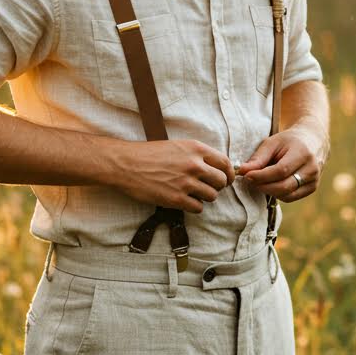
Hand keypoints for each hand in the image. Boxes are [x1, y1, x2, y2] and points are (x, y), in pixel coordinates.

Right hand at [109, 138, 234, 213]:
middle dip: (217, 186)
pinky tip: (184, 201)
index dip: (229, 174)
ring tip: (192, 194)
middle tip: (207, 188)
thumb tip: (216, 168)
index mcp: (196, 149)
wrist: (126, 164)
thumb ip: (197, 155)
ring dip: (205, 197)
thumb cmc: (149, 154)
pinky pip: (198, 208)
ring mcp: (186, 183)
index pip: (225, 163)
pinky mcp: (176, 199)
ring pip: (212, 196)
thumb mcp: (177, 146)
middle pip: (222, 181)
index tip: (226, 180)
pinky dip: (194, 207)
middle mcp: (194, 165)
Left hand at [235, 126, 325, 200]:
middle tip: (249, 180)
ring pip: (287, 195)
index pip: (281, 170)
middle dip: (263, 186)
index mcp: (303, 153)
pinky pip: (291, 197)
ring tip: (259, 181)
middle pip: (284, 186)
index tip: (246, 176)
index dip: (262, 176)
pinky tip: (270, 185)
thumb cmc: (289, 141)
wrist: (313, 140)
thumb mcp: (272, 143)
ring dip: (269, 191)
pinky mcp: (312, 188)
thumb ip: (258, 158)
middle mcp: (312, 169)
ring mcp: (314, 180)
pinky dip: (277, 194)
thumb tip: (242, 171)